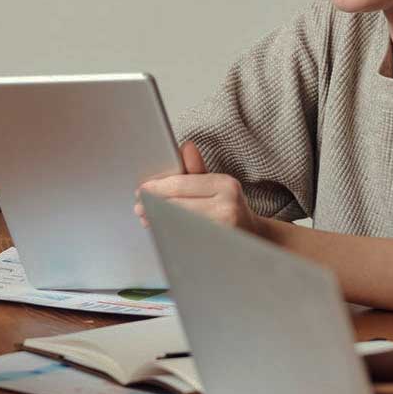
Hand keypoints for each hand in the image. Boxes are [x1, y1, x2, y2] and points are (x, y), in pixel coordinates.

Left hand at [133, 142, 263, 236]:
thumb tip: (185, 146)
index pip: (181, 185)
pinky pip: (185, 239)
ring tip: (147, 218)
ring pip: (179, 223)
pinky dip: (170, 234)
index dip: (157, 188)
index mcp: (225, 184)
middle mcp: (227, 206)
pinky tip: (162, 230)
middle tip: (139, 208)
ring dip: (158, 221)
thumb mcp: (217, 183)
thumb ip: (196, 168)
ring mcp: (223, 230)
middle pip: (177, 205)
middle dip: (154, 206)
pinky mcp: (217, 247)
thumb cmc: (230, 206)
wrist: (253, 235)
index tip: (142, 190)